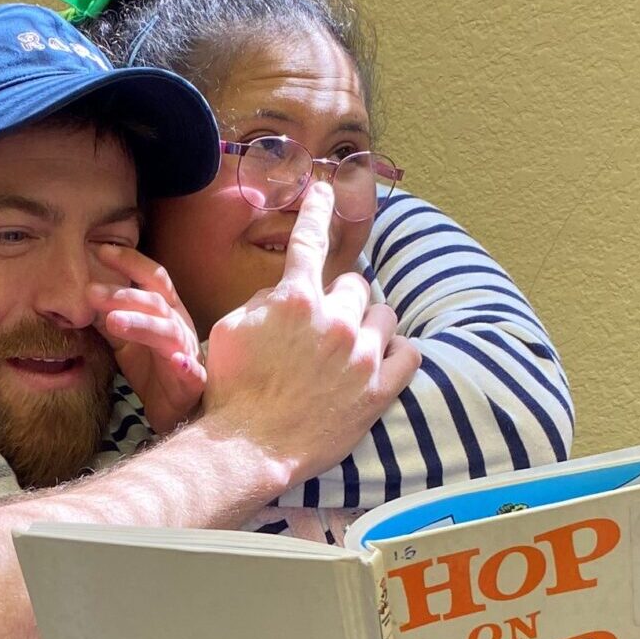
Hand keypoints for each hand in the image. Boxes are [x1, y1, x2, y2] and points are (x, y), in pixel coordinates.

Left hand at [87, 245, 206, 435]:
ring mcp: (187, 353)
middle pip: (155, 302)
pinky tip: (177, 362)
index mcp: (166, 311)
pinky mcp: (193, 382)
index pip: (151, 278)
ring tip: (114, 322)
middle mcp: (179, 325)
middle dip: (123, 295)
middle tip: (90, 292)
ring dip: (143, 325)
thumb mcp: (125, 340)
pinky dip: (186, 366)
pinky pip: (192, 372)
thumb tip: (81, 297)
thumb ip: (109, 318)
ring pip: (168, 333)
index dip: (130, 261)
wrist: (174, 409)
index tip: (99, 250)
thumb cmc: (152, 368)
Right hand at [200, 181, 421, 487]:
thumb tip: (284, 293)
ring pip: (384, 314)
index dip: (318, 209)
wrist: (249, 448)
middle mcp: (335, 320)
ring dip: (369, 324)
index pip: (310, 239)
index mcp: (295, 299)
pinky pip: (409, 354)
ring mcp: (362, 355)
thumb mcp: (230, 331)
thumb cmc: (231, 391)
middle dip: (340, 299)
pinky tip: (380, 361)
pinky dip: (396, 353)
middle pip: (355, 284)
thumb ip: (262, 302)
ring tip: (350, 347)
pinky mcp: (379, 390)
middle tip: (322, 326)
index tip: (326, 190)